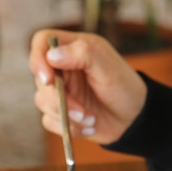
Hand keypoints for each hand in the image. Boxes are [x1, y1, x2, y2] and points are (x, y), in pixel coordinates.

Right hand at [29, 29, 146, 143]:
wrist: (133, 119)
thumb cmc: (123, 86)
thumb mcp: (107, 65)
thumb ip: (81, 54)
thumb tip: (51, 56)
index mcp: (72, 48)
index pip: (42, 42)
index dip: (38, 58)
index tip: (48, 79)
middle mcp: (62, 68)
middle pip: (39, 78)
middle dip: (58, 99)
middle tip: (81, 111)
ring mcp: (59, 91)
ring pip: (42, 102)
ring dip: (66, 116)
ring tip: (90, 119)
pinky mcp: (60, 112)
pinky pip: (49, 121)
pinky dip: (68, 128)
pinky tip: (89, 127)